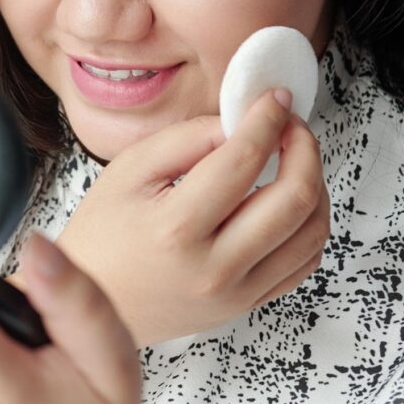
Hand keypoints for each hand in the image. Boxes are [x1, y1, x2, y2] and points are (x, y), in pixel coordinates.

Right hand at [56, 90, 329, 347]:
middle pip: (295, 198)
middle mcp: (214, 268)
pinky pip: (304, 262)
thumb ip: (189, 138)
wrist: (90, 303)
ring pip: (311, 232)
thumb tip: (242, 120)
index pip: (244, 160)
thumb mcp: (130, 170)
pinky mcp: (247, 305)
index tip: (275, 98)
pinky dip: (309, 224)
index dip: (268, 118)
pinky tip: (287, 200)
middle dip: (305, 147)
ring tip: (292, 160)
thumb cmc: (103, 235)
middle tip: (291, 125)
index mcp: (176, 228)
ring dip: (314, 184)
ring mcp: (236, 293)